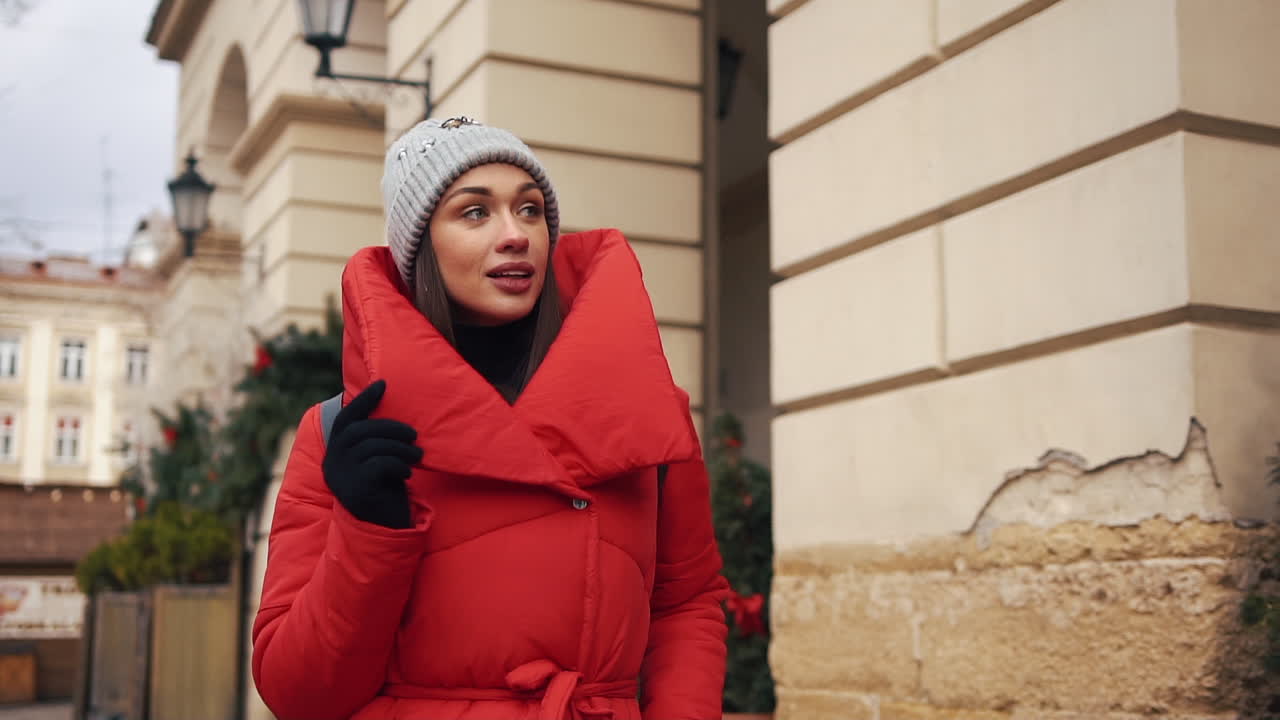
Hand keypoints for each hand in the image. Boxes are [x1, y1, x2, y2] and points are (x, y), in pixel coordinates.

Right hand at [321, 380, 422, 528]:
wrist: (383, 529)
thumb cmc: (384, 490)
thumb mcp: (377, 461)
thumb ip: (375, 441)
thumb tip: (388, 407)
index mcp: (335, 454)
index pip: (345, 420)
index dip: (363, 401)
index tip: (383, 384)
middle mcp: (333, 464)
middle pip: (360, 431)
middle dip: (390, 427)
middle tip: (413, 434)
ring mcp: (342, 478)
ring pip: (372, 447)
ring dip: (400, 448)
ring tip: (418, 455)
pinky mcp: (356, 490)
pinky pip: (379, 465)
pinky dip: (398, 465)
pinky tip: (407, 475)